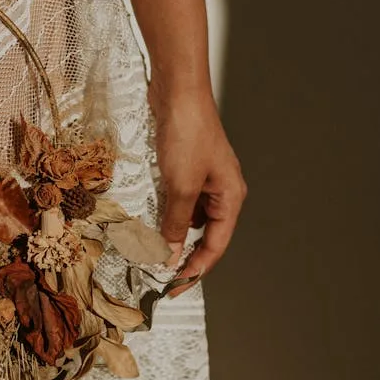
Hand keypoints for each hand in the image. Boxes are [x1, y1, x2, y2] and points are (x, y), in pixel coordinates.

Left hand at [147, 77, 246, 289]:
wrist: (178, 92)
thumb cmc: (189, 132)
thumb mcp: (181, 186)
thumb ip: (176, 224)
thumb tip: (170, 256)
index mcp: (230, 197)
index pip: (215, 246)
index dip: (195, 271)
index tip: (173, 287)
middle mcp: (221, 190)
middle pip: (204, 235)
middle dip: (182, 255)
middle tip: (159, 274)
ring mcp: (203, 178)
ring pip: (189, 217)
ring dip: (171, 234)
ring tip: (150, 249)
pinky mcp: (186, 167)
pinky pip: (178, 199)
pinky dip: (164, 212)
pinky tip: (148, 218)